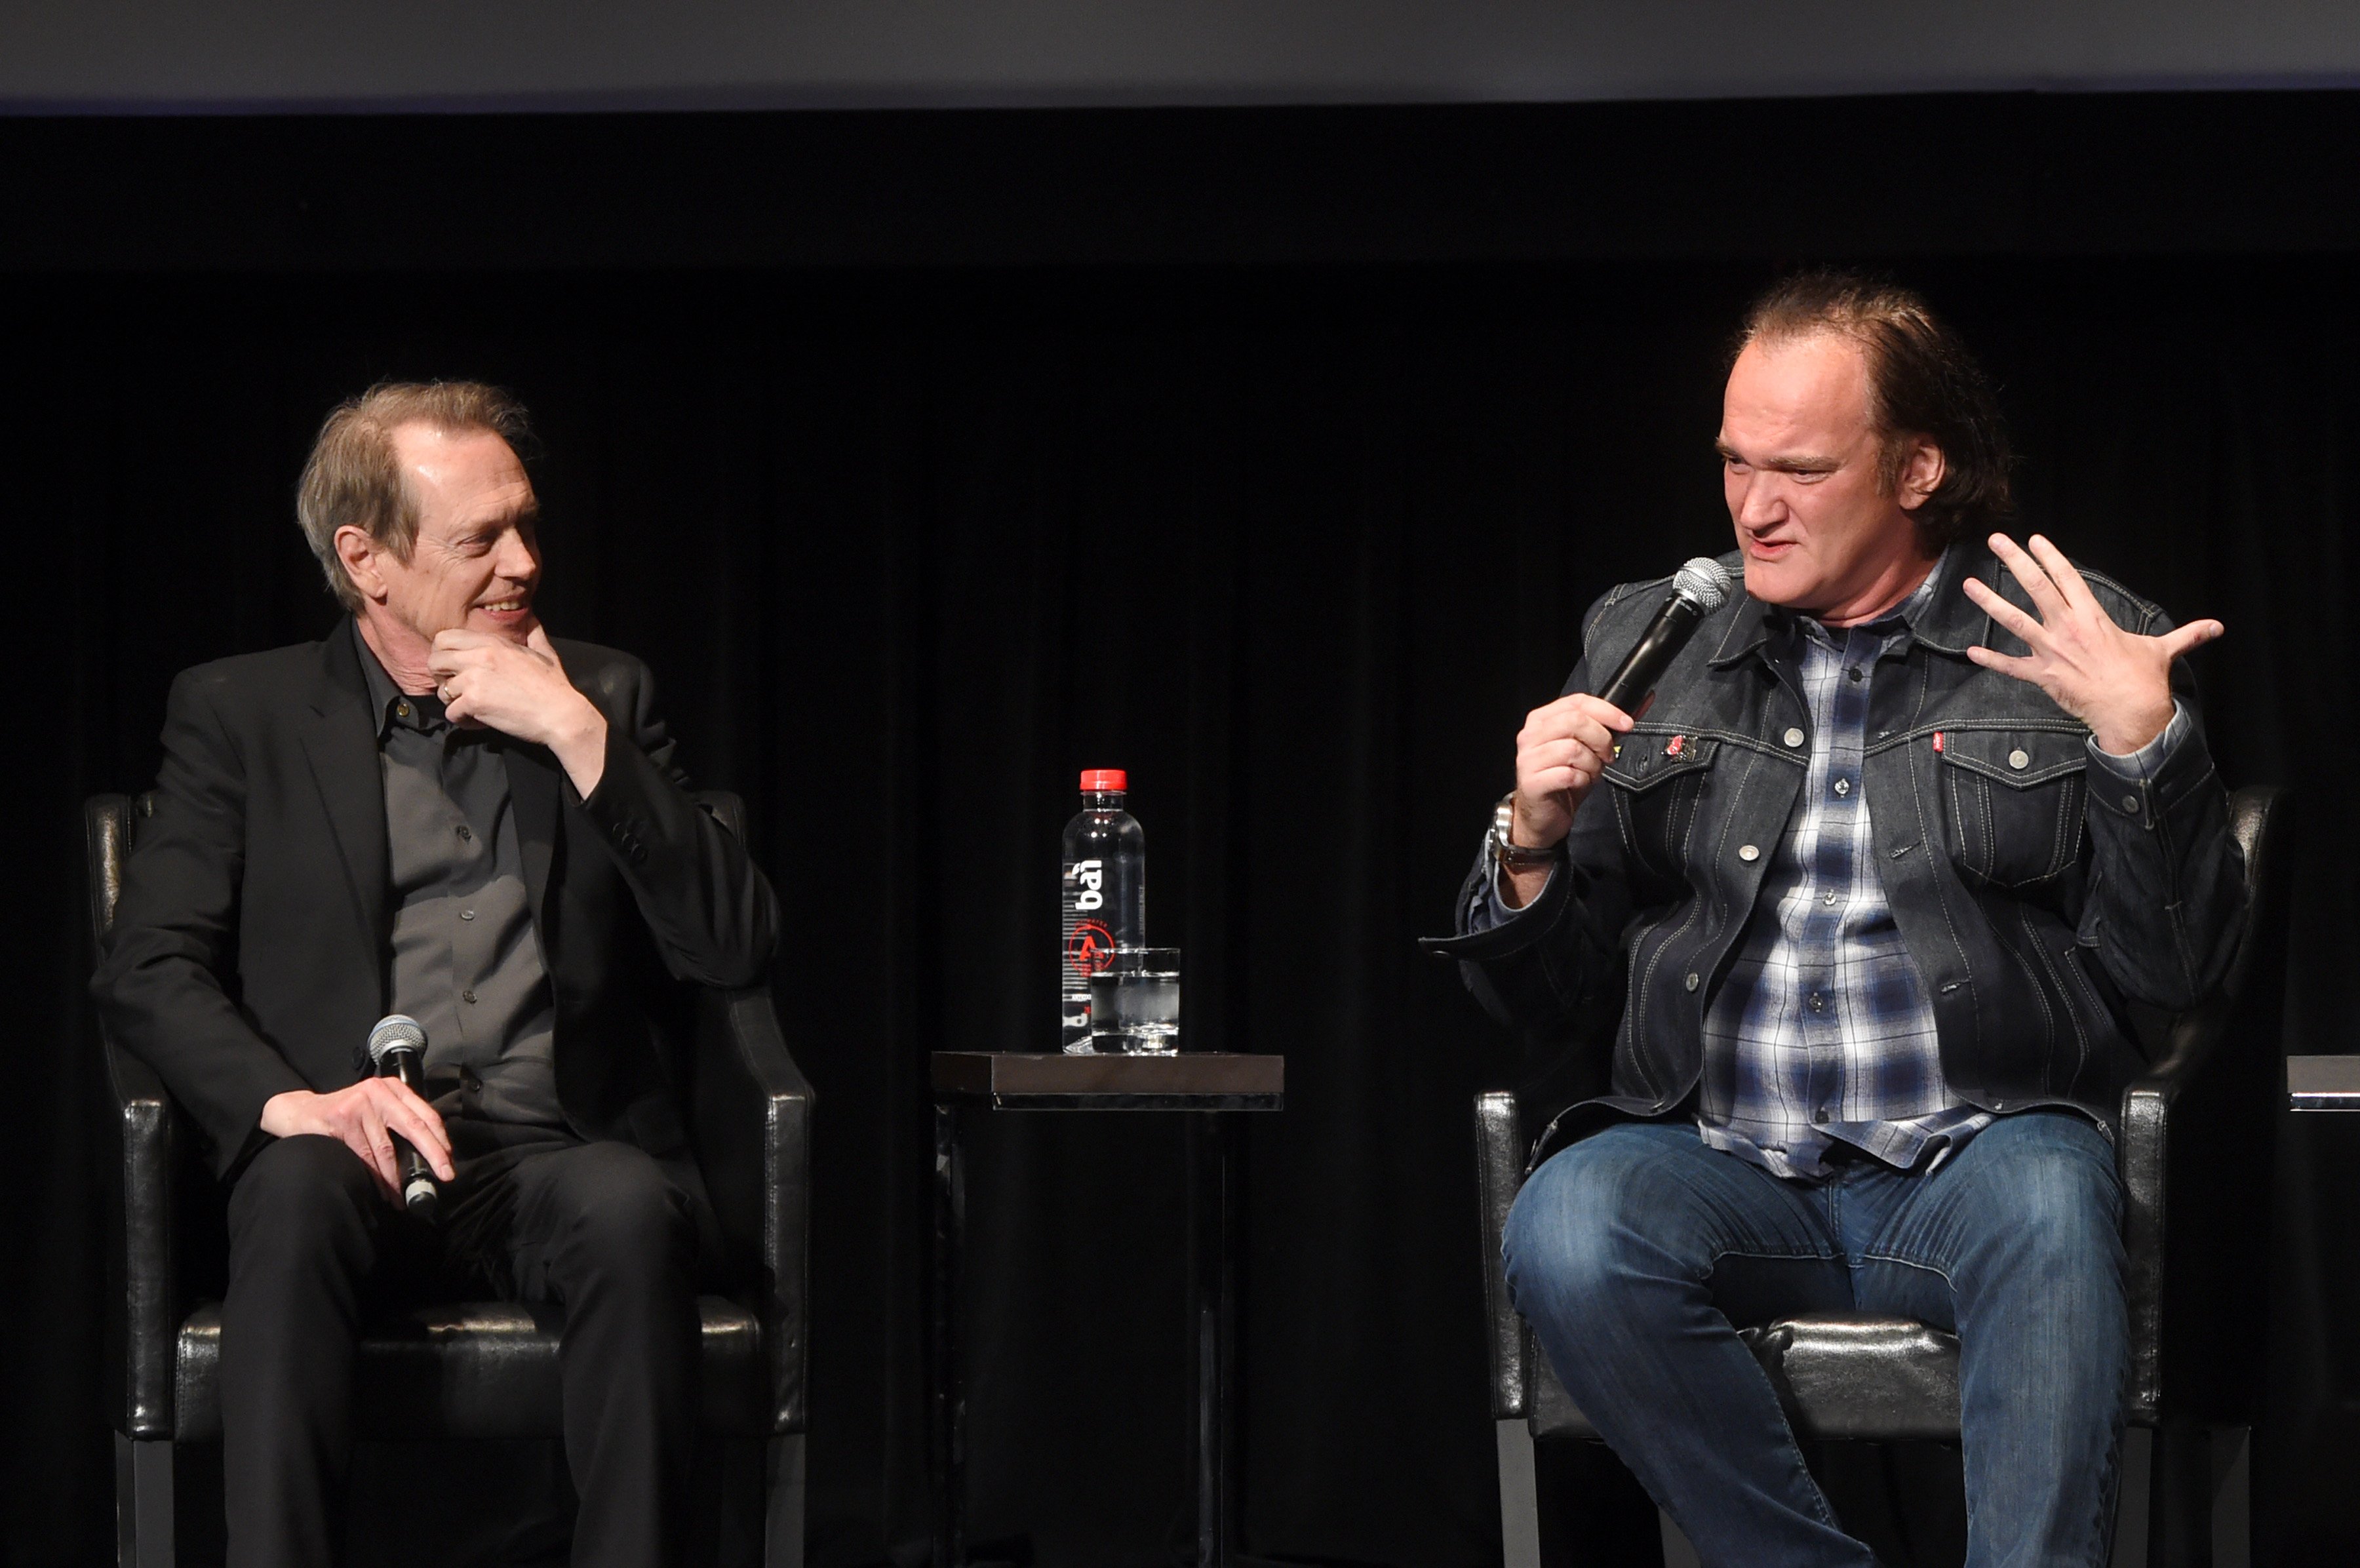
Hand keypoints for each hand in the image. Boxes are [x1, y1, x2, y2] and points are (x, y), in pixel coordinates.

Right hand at [259, 1079, 455, 1204]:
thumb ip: (399, 1122)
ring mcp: (360, 1104)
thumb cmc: (344, 1115)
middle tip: (445, 1175)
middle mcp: (379, 1092)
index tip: (449, 1162)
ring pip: (387, 1149)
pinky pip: (364, 1155)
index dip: (441, 1140)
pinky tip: (381, 1190)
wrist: (300, 1111)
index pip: (426, 1114)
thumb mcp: (376, 1109)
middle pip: (414, 1127)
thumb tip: (430, 1155)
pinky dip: (375, 1176)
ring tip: (402, 1197)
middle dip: (433, 1154)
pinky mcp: (342, 1119)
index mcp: (393, 1088)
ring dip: (397, 1177)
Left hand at [429, 625, 609, 793]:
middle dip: (441, 678)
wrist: (561, 713)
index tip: (454, 667)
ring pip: (441, 691)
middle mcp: (479, 657)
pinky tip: (480, 721)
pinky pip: (451, 713)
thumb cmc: (554, 686)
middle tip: (457, 689)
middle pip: (434, 661)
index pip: (444, 638)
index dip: (442, 654)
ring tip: (473, 708)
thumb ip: (533, 632)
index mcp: (492, 643)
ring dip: (454, 703)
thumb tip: (531, 617)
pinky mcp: (474, 702)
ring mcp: (474, 679)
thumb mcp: (545, 652)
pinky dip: (463, 721)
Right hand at [1511, 692, 1636, 849]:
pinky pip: (1568, 774)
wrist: (1543, 816)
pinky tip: (1579, 784)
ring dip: (1592, 764)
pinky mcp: (1531, 782)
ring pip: (1572, 749)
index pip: (1576, 702)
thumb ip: (1604, 728)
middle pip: (1575, 721)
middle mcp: (1530, 735)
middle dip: (1601, 739)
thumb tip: (1637, 709)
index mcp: (1541, 720)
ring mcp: (1528, 759)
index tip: (1627, 724)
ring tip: (1590, 773)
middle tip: (1608, 756)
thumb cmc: (1565, 779)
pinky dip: (1582, 780)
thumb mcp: (1586, 749)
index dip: (1606, 710)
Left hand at [1962, 534, 2222, 754]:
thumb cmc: (2144, 679)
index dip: (2050, 556)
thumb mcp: (2163, 649)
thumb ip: (2186, 634)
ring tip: (1969, 584)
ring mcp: (2052, 650)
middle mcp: (2068, 627)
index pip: (2067, 578)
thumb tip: (2217, 627)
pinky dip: (1991, 660)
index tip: (2034, 540)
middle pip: (2036, 587)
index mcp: (2092, 617)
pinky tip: (1970, 651)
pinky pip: (2012, 666)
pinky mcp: (2043, 676)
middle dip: (2014, 562)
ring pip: (2014, 620)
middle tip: (1995, 541)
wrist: (2131, 711)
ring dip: (1989, 602)